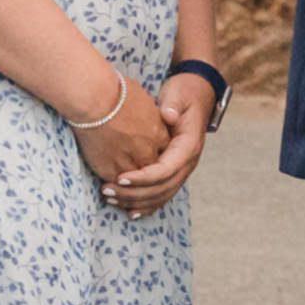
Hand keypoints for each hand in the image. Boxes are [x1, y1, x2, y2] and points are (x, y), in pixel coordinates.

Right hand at [72, 71, 171, 187]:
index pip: (163, 152)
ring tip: (121, 184)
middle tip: (136, 172)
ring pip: (134, 181)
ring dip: (130, 183)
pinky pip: (114, 182)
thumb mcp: (143, 99)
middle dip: (145, 170)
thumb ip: (150, 115)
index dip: (154, 152)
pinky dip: (113, 184)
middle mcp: (146, 150)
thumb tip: (149, 116)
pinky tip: (108, 184)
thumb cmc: (116, 91)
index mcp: (157, 133)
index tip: (146, 153)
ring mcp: (128, 161)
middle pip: (151, 168)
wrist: (93, 98)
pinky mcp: (109, 169)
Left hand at [103, 72, 212, 212]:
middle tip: (107, 190)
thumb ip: (172, 105)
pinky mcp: (175, 172)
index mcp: (189, 146)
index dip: (143, 177)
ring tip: (110, 198)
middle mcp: (188, 162)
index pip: (165, 170)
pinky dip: (146, 205)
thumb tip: (168, 116)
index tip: (120, 177)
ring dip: (136, 201)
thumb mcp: (179, 94)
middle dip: (134, 193)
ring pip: (161, 195)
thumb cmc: (185, 93)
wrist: (197, 95)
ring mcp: (183, 169)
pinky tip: (129, 211)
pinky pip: (162, 194)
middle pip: (162, 188)